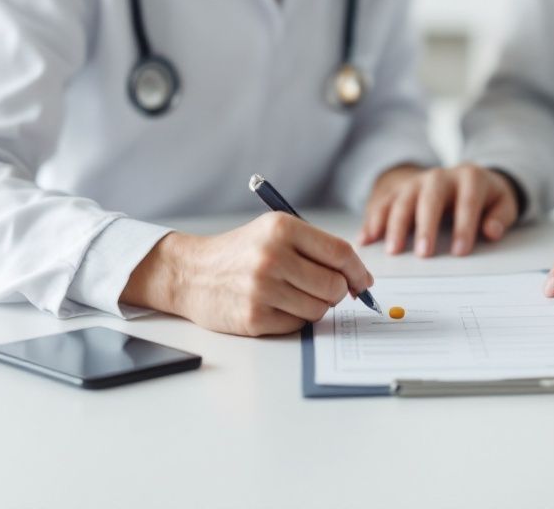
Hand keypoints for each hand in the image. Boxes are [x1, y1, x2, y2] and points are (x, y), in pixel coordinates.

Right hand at [121, 213, 373, 336]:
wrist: (191, 273)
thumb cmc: (241, 253)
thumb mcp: (274, 232)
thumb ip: (316, 249)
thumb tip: (358, 279)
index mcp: (282, 228)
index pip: (340, 253)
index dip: (358, 272)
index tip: (363, 282)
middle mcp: (272, 256)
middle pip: (334, 285)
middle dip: (336, 292)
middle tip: (321, 289)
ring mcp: (262, 289)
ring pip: (319, 309)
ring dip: (314, 307)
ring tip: (291, 295)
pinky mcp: (254, 317)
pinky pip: (298, 325)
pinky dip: (294, 319)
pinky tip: (274, 306)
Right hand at [360, 163, 519, 256]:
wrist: (461, 178)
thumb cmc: (484, 197)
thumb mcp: (502, 203)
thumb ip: (501, 217)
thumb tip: (492, 231)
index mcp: (469, 177)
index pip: (467, 200)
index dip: (464, 225)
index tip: (459, 252)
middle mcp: (440, 176)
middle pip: (430, 197)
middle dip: (426, 226)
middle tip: (423, 253)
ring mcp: (415, 181)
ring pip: (402, 199)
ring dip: (395, 225)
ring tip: (393, 251)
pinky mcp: (397, 190)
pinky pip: (382, 203)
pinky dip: (373, 222)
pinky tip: (366, 240)